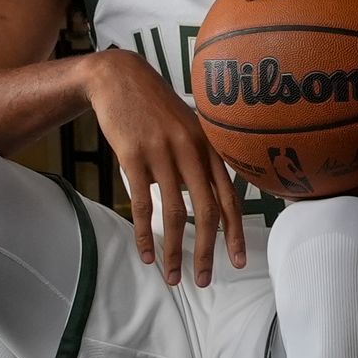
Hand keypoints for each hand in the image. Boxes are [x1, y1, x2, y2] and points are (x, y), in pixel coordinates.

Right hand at [86, 50, 244, 286]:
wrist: (118, 77)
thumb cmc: (154, 106)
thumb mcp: (187, 127)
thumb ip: (201, 159)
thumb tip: (211, 198)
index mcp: (208, 146)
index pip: (229, 197)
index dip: (235, 232)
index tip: (238, 261)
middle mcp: (191, 150)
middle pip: (205, 212)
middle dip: (206, 251)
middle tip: (203, 280)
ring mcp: (162, 153)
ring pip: (173, 213)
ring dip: (173, 250)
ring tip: (172, 276)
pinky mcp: (133, 156)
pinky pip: (141, 204)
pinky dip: (143, 234)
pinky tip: (146, 254)